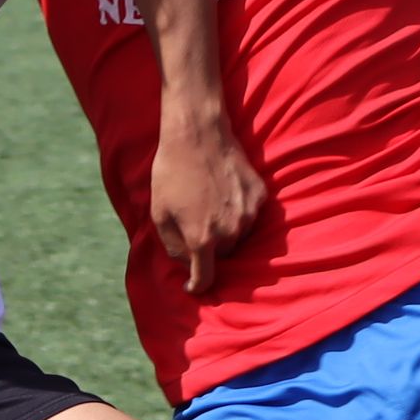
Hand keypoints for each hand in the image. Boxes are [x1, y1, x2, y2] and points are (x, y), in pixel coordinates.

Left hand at [147, 108, 269, 295]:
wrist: (197, 133)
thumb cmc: (171, 172)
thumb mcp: (159, 213)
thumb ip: (173, 245)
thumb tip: (186, 263)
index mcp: (202, 239)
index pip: (206, 278)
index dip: (198, 286)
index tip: (193, 287)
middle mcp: (230, 232)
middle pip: (222, 255)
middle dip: (209, 248)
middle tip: (195, 224)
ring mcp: (248, 213)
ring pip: (239, 236)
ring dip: (225, 229)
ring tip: (208, 203)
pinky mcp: (260, 195)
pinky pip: (250, 214)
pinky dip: (238, 210)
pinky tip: (223, 191)